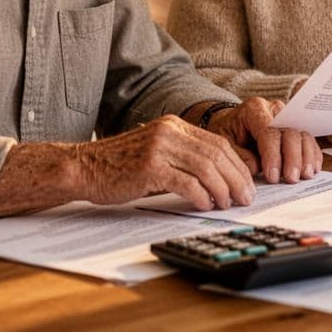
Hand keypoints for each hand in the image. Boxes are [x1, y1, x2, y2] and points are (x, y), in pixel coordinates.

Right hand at [73, 115, 255, 210]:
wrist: (83, 168)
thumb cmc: (119, 167)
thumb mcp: (157, 154)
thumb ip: (184, 160)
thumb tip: (220, 179)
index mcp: (174, 126)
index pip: (218, 143)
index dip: (238, 164)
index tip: (247, 183)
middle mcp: (169, 132)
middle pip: (217, 154)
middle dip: (236, 178)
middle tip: (246, 197)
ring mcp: (159, 148)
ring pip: (206, 168)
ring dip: (222, 189)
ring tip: (228, 204)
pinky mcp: (149, 167)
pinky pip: (186, 182)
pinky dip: (201, 195)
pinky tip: (205, 205)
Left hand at [206, 97, 322, 183]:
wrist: (232, 124)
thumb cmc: (228, 133)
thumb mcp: (225, 143)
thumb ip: (238, 155)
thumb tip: (256, 168)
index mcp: (254, 109)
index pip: (268, 131)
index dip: (273, 155)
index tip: (272, 176)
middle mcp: (275, 109)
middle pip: (290, 132)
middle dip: (292, 158)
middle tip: (291, 179)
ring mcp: (289, 116)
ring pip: (303, 135)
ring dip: (306, 158)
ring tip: (304, 176)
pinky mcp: (297, 127)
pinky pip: (309, 140)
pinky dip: (312, 155)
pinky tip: (312, 170)